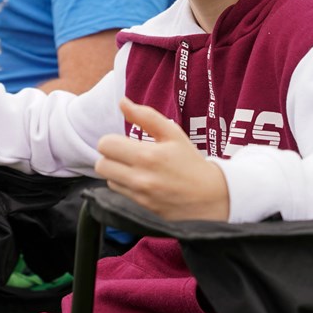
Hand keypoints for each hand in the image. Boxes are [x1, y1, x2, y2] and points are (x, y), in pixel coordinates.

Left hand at [94, 98, 229, 221]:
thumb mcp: (172, 133)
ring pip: (109, 180)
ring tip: (136, 168)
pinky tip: (142, 181)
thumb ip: (145, 116)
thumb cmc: (190, 161)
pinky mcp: (143, 209)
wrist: (211, 195)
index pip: (105, 145)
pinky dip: (126, 186)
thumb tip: (122, 102)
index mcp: (148, 155)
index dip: (112, 140)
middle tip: (127, 154)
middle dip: (111, 156)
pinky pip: (120, 194)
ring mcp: (141, 197)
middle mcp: (141, 178)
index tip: (124, 141)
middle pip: (101, 164)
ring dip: (117, 172)